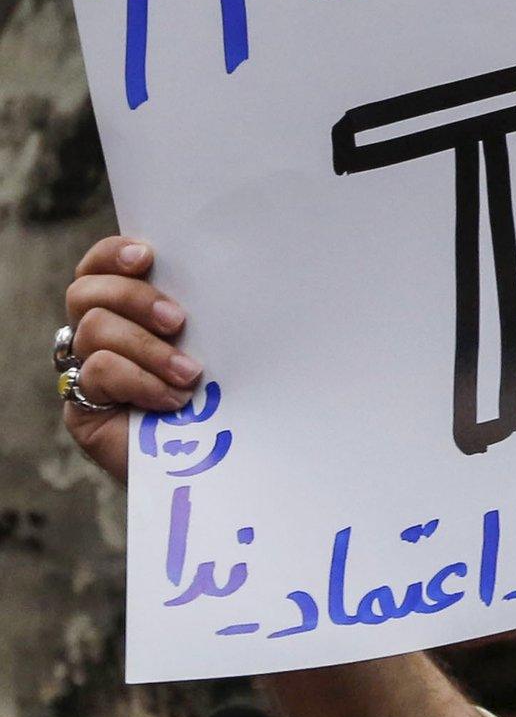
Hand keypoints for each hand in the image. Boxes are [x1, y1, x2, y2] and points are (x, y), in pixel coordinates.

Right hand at [61, 236, 204, 484]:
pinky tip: (172, 399)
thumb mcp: (214, 344)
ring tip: (191, 374)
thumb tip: (230, 274)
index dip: (114, 253)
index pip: (101, 265)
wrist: (213, 463)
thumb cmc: (222, 394)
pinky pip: (97, 372)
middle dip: (135, 298)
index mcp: (128, 308)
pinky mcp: (83, 405)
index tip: (147, 256)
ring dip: (149, 348)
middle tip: (179, 321)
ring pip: (94, 328)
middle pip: (87, 290)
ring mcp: (86, 368)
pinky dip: (140, 380)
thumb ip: (204, 311)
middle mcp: (99, 333)